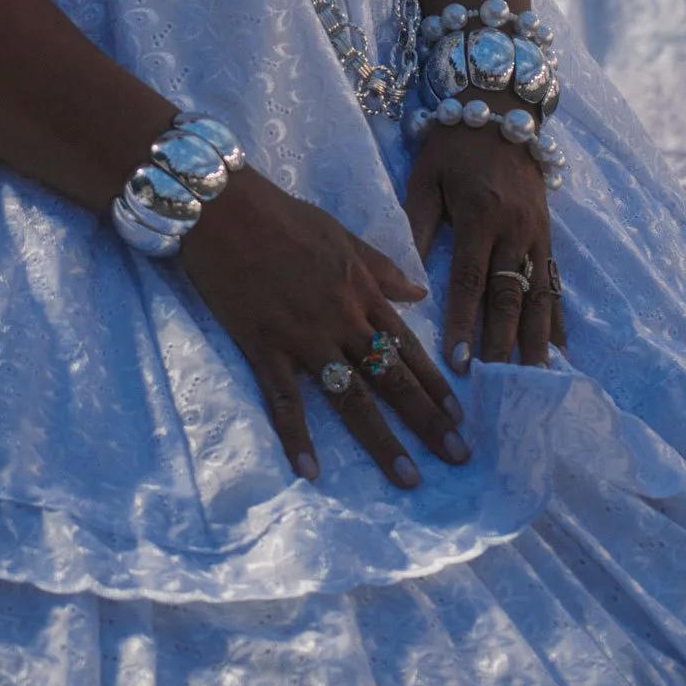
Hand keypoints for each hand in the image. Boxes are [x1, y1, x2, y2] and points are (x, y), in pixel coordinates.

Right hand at [179, 167, 469, 490]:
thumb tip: (420, 294)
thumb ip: (382, 268)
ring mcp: (304, 337)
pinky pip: (284, 399)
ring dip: (381, 440)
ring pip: (350, 397)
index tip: (461, 417)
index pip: (407, 346)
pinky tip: (310, 471)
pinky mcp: (264, 346)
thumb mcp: (343, 234)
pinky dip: (297, 436)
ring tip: (408, 477)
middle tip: (459, 457)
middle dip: (427, 420)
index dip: (435, 383)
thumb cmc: (283, 215)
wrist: (225, 208)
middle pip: (391, 378)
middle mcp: (342, 320)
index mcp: (363, 291)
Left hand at [405, 121, 561, 372]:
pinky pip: (554, 280)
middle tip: (498, 384)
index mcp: (479, 216)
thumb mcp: (426, 177)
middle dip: (502, 343)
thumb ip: (418, 225)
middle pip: (508, 296)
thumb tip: (407, 277)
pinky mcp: (548, 233)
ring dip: (537, 339)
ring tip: (536, 377)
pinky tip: (559, 346)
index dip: (465, 323)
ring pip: (538, 295)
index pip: (470, 281)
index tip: (459, 362)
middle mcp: (513, 230)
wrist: (500, 111)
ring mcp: (536, 233)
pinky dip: (557, 315)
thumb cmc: (452, 145)